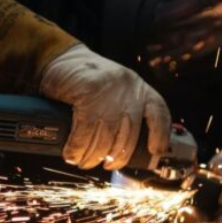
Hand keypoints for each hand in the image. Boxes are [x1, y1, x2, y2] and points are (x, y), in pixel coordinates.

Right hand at [39, 44, 170, 169]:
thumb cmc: (87, 80)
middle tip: (106, 165)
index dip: (160, 135)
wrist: (61, 57)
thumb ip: (124, 110)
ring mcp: (109, 91)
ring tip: (83, 162)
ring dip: (93, 156)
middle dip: (117, 157)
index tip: (156, 151)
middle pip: (129, 135)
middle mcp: (129, 89)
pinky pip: (85, 131)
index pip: (159, 114)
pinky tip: (71, 153)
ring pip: (106, 137)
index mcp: (139, 89)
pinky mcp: (88, 92)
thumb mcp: (114, 91)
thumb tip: (124, 148)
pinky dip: (77, 147)